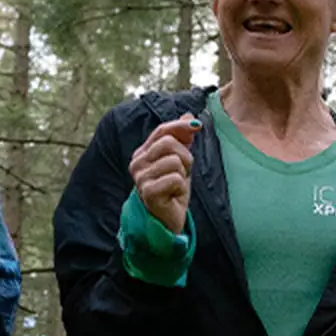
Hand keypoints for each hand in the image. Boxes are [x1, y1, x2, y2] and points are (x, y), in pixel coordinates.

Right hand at [130, 115, 200, 232]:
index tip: (198, 126)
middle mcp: (137, 163)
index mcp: (142, 153)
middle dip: (185, 157)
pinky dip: (181, 187)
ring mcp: (141, 178)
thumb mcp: (180, 161)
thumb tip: (189, 116)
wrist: (167, 219)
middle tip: (182, 173)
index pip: (161, 131)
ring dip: (183, 174)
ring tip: (176, 185)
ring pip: (174, 161)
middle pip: (169, 143)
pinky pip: (175, 179)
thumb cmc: (172, 190)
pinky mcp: (148, 193)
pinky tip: (174, 195)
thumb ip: (182, 139)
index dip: (180, 126)